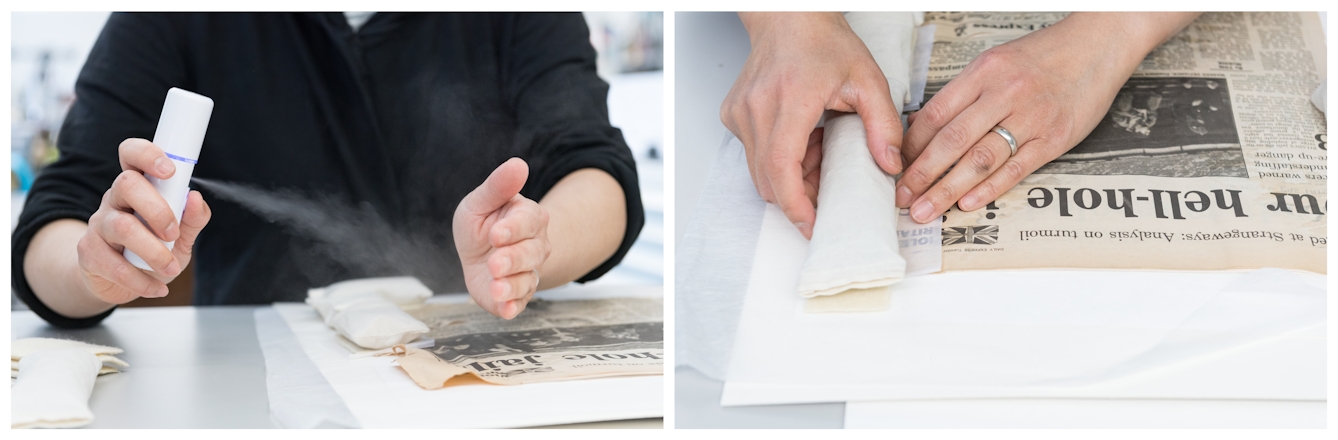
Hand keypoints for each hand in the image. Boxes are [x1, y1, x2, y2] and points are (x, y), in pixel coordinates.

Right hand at [78, 138, 210, 303]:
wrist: (120, 283)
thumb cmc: (153, 251)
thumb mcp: (180, 236)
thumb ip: (192, 219)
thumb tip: (196, 198)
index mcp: (137, 187)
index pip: (131, 155)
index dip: (147, 154)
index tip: (169, 170)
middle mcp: (114, 199)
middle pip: (126, 184)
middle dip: (157, 209)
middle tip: (173, 234)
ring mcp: (98, 224)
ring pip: (122, 226)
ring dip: (153, 251)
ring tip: (170, 268)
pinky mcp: (89, 253)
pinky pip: (114, 264)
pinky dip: (142, 280)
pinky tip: (157, 288)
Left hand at [453, 158, 551, 318]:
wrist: (480, 253)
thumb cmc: (483, 222)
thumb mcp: (481, 201)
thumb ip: (498, 186)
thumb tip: (518, 163)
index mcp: (528, 218)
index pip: (528, 222)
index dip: (513, 229)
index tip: (496, 234)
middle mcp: (535, 246)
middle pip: (531, 253)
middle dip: (513, 259)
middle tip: (495, 264)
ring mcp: (528, 271)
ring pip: (527, 279)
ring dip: (512, 285)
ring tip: (497, 288)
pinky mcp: (518, 294)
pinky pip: (521, 301)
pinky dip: (513, 307)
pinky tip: (505, 310)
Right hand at [722, 12, 902, 238]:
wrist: (788, 18)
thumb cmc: (823, 42)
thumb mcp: (868, 79)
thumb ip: (883, 125)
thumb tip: (890, 165)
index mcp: (790, 100)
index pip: (781, 167)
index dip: (795, 204)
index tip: (812, 225)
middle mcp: (757, 109)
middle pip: (767, 180)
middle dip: (798, 196)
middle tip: (826, 190)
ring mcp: (740, 113)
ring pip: (759, 171)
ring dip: (789, 176)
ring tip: (818, 155)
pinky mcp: (733, 116)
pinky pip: (753, 155)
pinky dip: (778, 159)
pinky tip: (802, 139)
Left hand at [897, 13, 1197, 222]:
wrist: (1098, 45)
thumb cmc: (1044, 56)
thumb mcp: (995, 63)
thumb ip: (963, 95)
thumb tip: (923, 127)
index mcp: (983, 73)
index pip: (935, 114)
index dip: (910, 145)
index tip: (893, 167)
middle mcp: (1004, 94)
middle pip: (952, 141)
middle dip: (920, 174)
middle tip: (901, 197)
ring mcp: (1031, 117)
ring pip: (980, 159)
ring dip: (947, 189)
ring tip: (925, 209)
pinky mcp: (1055, 138)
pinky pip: (1016, 168)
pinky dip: (989, 189)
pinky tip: (967, 204)